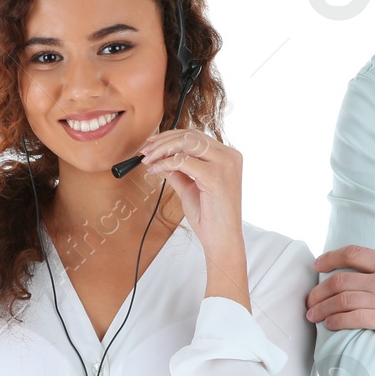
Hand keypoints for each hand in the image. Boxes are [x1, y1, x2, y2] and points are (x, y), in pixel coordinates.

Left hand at [138, 128, 247, 307]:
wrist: (222, 240)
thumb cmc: (210, 218)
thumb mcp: (191, 188)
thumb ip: (178, 172)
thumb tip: (161, 160)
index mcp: (228, 156)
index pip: (196, 136)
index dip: (171, 137)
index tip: (152, 145)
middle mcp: (230, 156)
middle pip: (191, 135)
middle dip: (163, 141)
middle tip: (145, 151)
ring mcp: (225, 164)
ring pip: (186, 142)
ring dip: (162, 149)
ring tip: (147, 160)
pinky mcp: (215, 176)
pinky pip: (182, 161)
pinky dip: (165, 163)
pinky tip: (155, 170)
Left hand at [306, 246, 374, 340]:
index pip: (353, 253)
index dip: (330, 258)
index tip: (318, 265)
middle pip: (339, 279)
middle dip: (318, 290)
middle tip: (309, 300)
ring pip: (341, 299)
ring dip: (321, 308)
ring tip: (311, 315)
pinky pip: (354, 318)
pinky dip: (336, 320)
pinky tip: (329, 325)